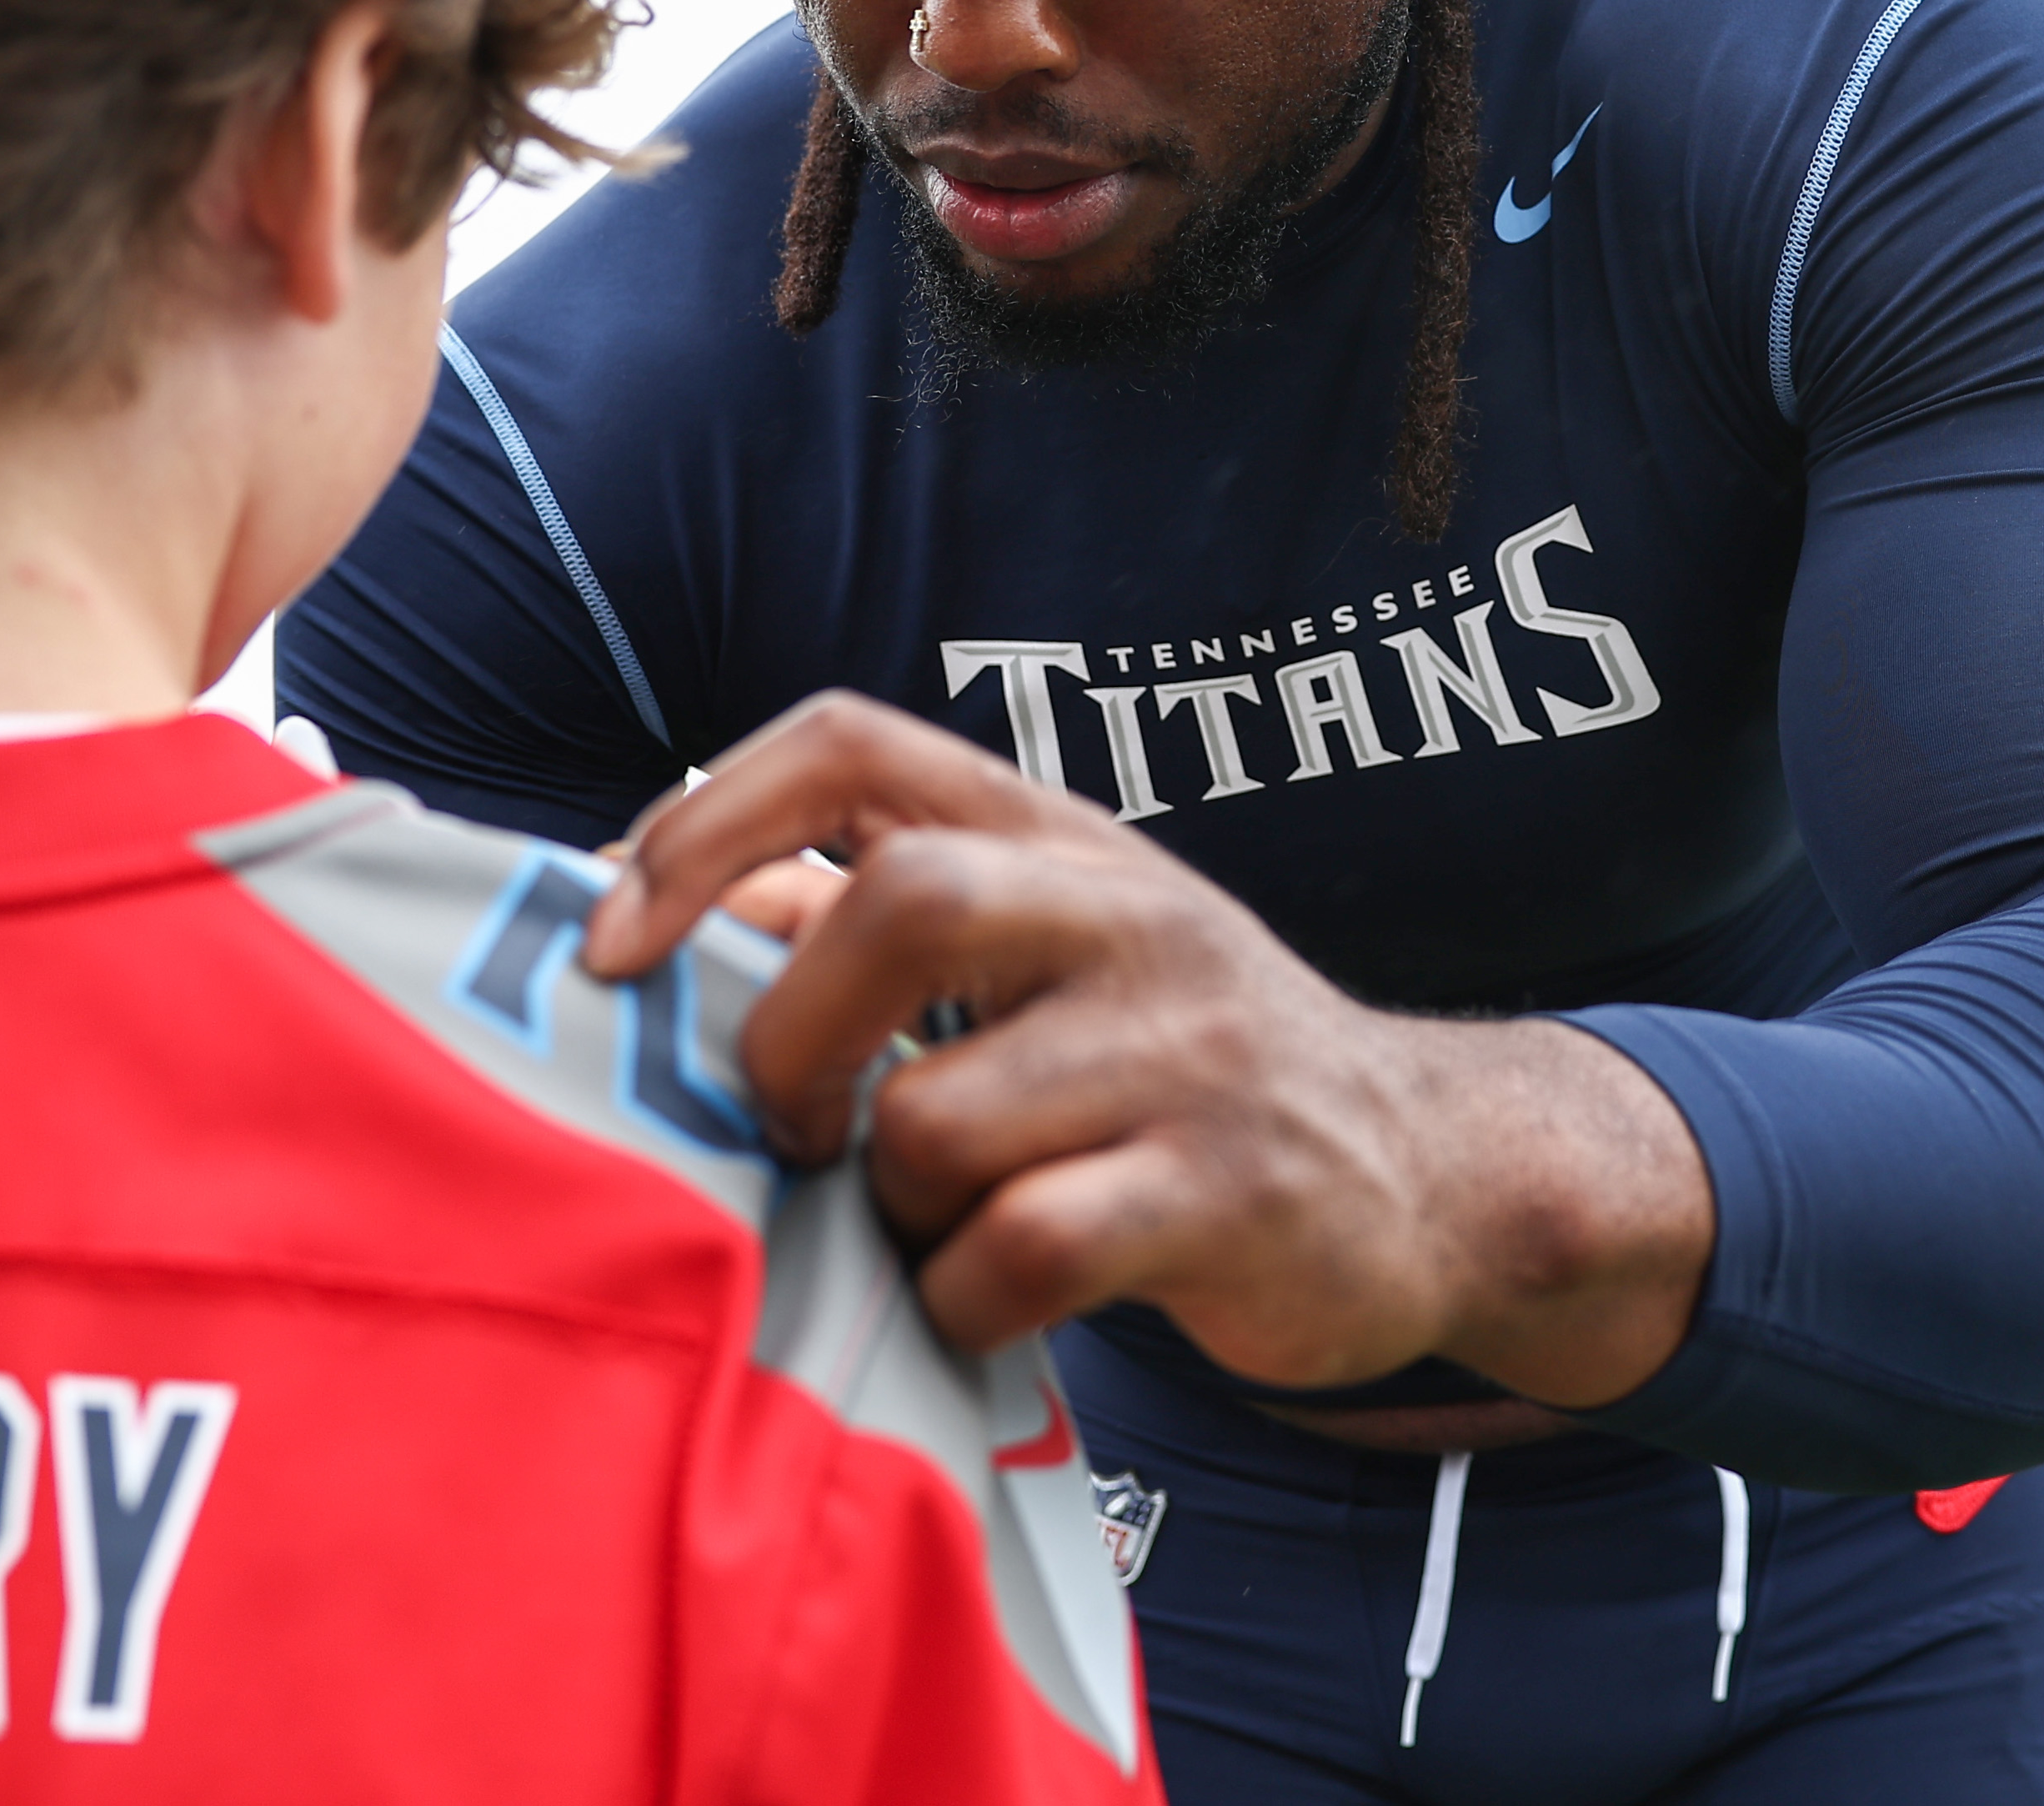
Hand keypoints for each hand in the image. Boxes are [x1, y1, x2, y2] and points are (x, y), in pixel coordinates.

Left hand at [587, 693, 1713, 1403]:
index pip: (849, 743)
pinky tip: (990, 1300)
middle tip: (794, 1127)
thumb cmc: (1175, 1067)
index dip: (703, 823)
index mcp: (1056, 837)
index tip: (613, 938)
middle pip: (904, 902)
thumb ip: (866, 915)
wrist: (1430, 1174)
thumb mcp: (1044, 953)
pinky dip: (961, 1300)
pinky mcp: (1227, 1193)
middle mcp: (1126, 913)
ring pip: (937, 1116)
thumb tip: (651, 883)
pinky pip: (1020, 1250)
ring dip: (890, 1203)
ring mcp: (1186, 1052)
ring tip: (936, 1224)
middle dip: (792, 1036)